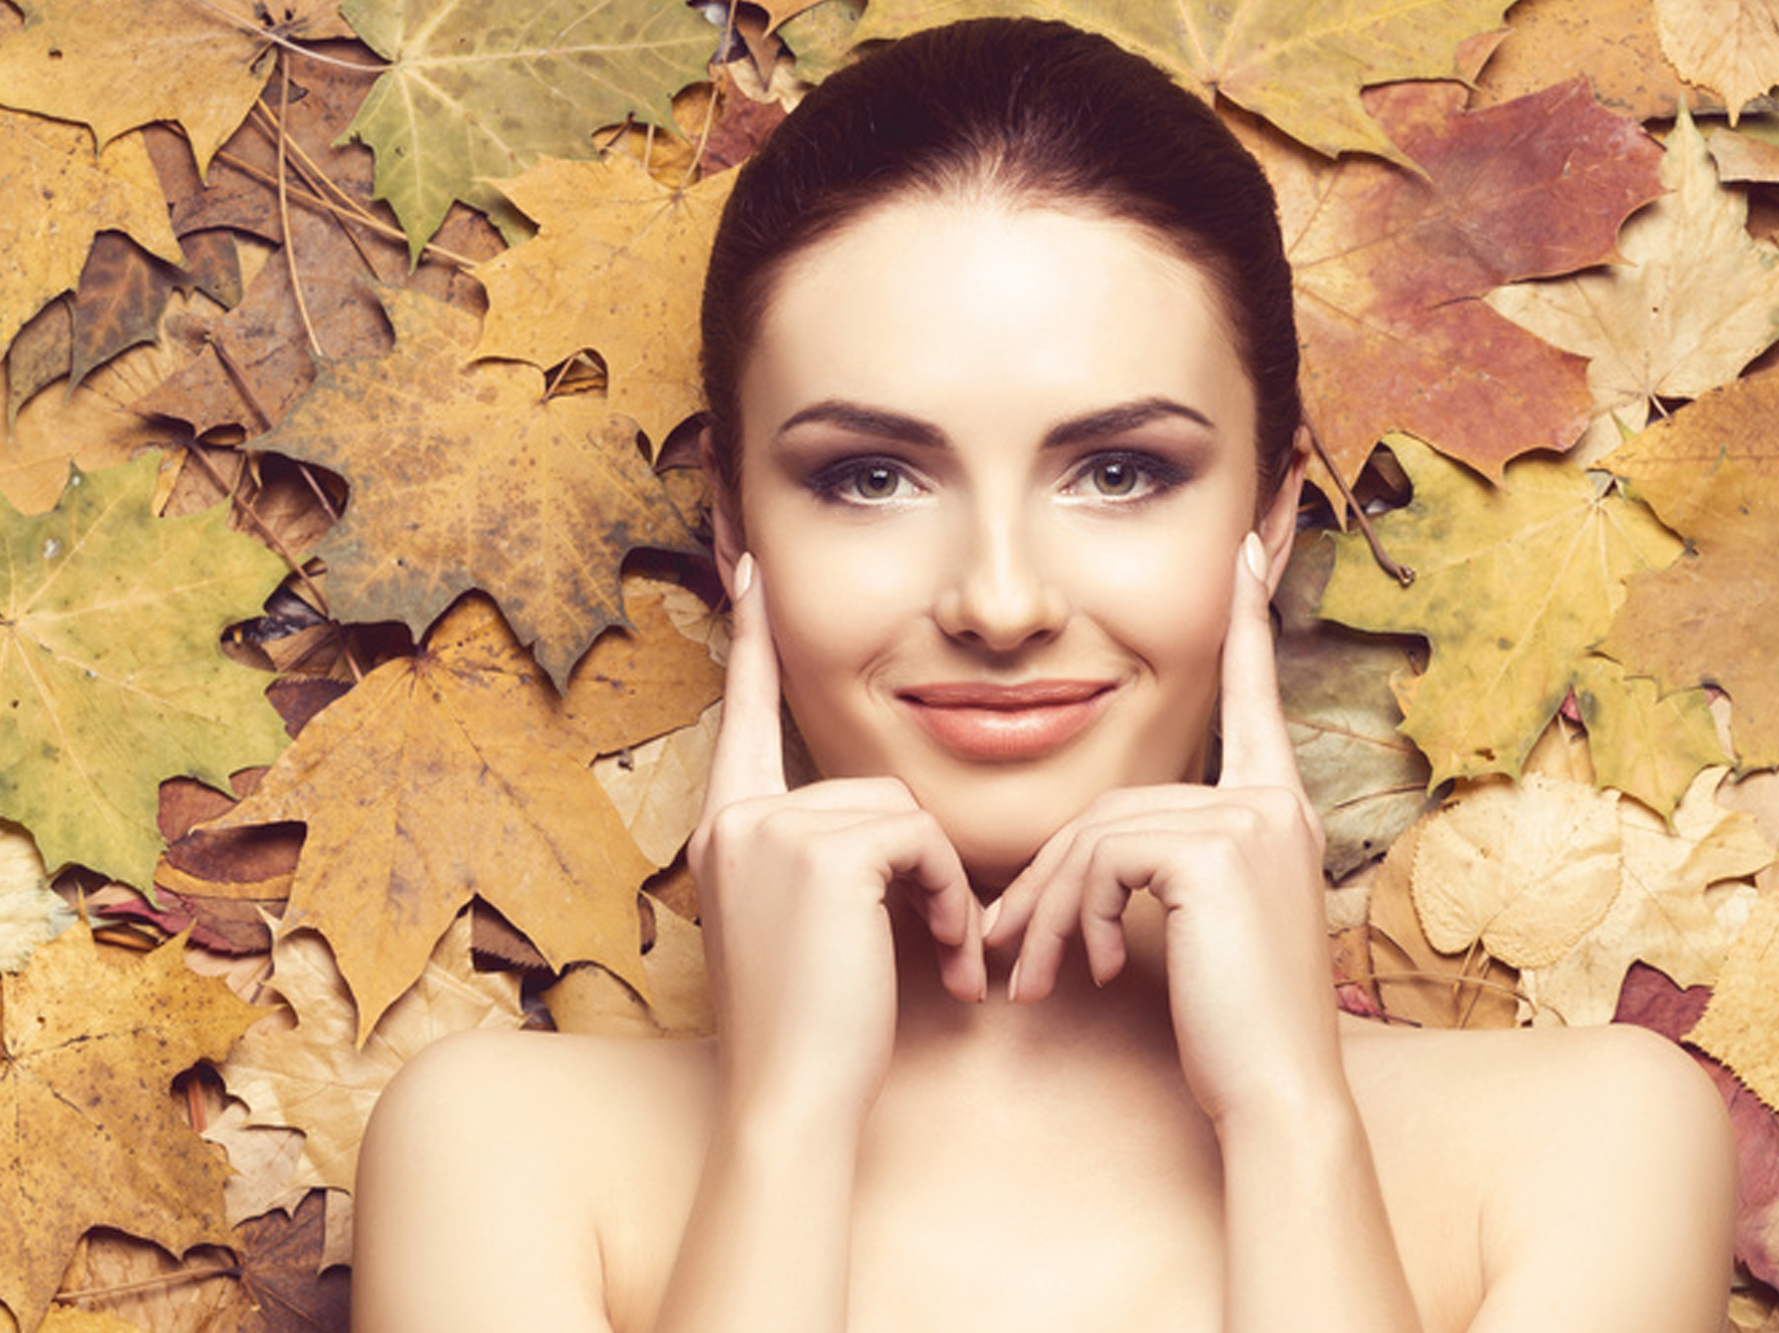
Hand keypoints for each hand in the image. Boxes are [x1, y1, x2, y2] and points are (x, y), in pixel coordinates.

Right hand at [688, 555, 985, 1132]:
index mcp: (726, 828)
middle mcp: (737, 817)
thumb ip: (825, 857)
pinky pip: (921, 840)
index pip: (746, 715)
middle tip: (940, 941)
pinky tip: (944, 959)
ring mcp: (773, 829)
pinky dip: (950, 898)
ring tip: (941, 958)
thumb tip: (889, 824)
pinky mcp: (822, 851)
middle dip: (918, 864)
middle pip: (867, 785)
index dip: (755, 644)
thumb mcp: (804, 925)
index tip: (752, 573)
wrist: (793, 1099)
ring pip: (901, 812)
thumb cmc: (815, 1029)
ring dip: (940, 888)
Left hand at [982, 534, 1343, 1132]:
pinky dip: (1073, 916)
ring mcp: (1249, 819)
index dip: (1246, 627)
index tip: (1245, 550)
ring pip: (1101, 832)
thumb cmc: (1228, 1026)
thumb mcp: (1192, 930)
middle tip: (1006, 947)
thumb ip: (1157, 870)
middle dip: (1053, 878)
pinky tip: (1088, 974)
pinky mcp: (1215, 847)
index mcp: (1273, 809)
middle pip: (1119, 802)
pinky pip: (1104, 856)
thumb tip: (1088, 861)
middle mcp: (1271, 800)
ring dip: (1051, 911)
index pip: (1252, 700)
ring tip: (1032, 977)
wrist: (1275, 1095)